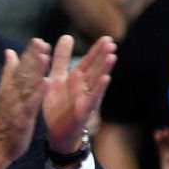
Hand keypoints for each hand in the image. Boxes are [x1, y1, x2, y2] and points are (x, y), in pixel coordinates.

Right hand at [0, 39, 50, 168]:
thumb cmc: (4, 119)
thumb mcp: (5, 92)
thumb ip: (9, 71)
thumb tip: (10, 52)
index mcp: (9, 86)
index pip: (19, 67)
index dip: (29, 53)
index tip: (38, 40)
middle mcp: (11, 92)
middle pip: (23, 72)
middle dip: (32, 57)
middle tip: (41, 42)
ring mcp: (16, 104)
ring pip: (26, 84)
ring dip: (35, 70)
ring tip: (44, 56)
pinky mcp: (22, 116)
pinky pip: (31, 103)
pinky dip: (38, 92)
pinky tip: (46, 83)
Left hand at [42, 35, 115, 154]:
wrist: (56, 132)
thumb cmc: (58, 105)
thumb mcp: (56, 77)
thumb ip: (61, 59)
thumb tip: (67, 36)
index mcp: (77, 78)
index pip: (89, 61)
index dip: (97, 50)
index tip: (107, 38)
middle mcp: (84, 87)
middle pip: (95, 69)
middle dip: (103, 56)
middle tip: (112, 42)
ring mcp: (86, 98)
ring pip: (97, 81)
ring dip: (104, 69)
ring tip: (112, 56)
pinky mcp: (84, 111)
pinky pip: (92, 98)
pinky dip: (98, 89)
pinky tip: (105, 79)